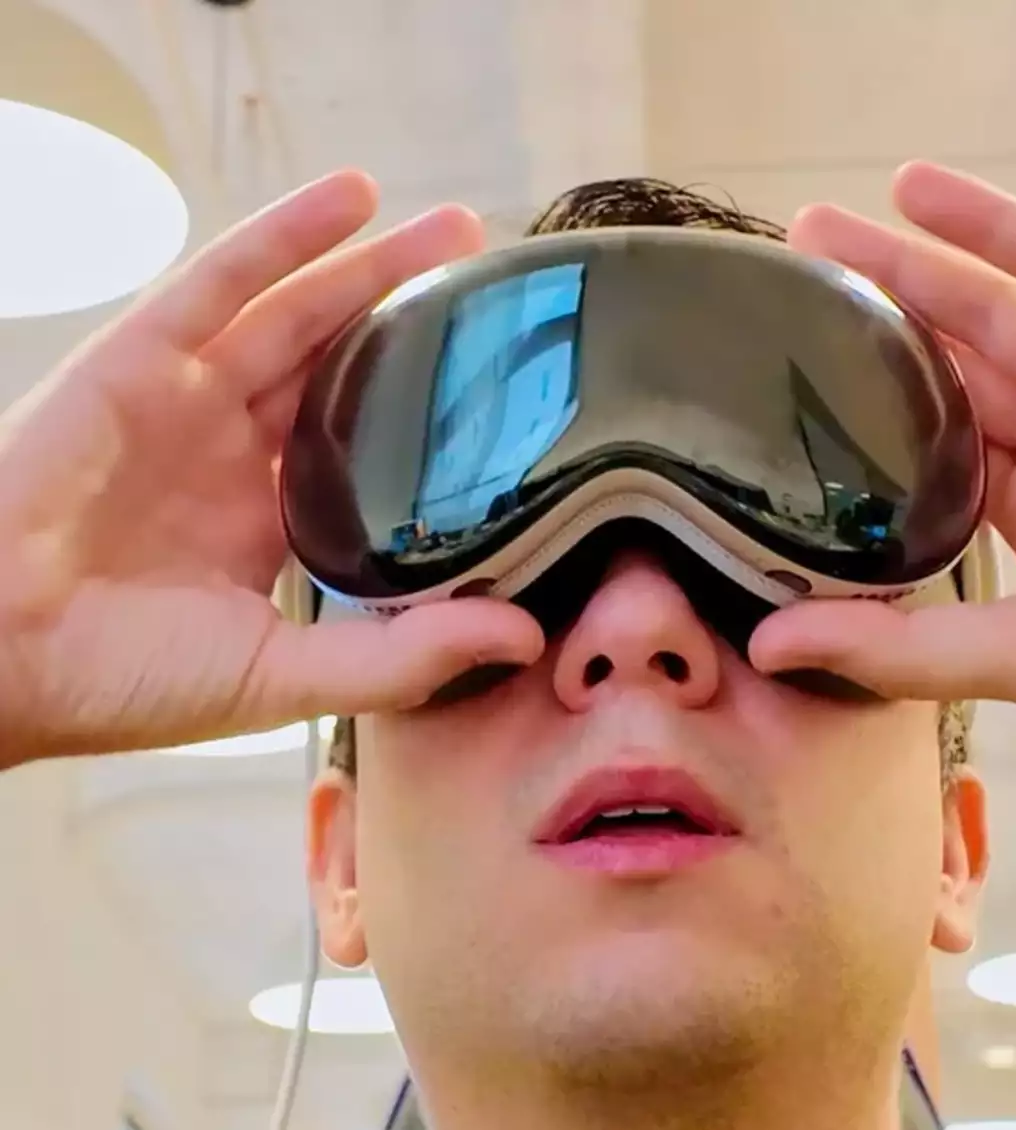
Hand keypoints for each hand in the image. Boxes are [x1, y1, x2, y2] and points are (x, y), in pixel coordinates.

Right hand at [0, 172, 542, 767]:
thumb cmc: (125, 679)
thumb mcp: (287, 676)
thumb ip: (404, 655)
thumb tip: (524, 636)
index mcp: (275, 525)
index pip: (372, 456)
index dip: (433, 423)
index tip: (511, 397)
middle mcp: (238, 455)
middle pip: (345, 370)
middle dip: (418, 327)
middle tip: (498, 289)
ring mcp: (190, 400)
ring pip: (299, 314)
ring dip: (375, 267)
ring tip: (457, 230)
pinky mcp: (140, 358)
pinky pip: (222, 281)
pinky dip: (286, 235)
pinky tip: (356, 197)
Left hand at [751, 161, 1015, 732]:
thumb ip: (895, 647)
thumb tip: (767, 650)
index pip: (922, 452)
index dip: (858, 416)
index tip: (781, 385)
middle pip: (944, 368)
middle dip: (867, 322)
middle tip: (784, 279)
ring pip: (988, 310)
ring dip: (906, 265)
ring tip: (819, 227)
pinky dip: (994, 226)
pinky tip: (918, 191)